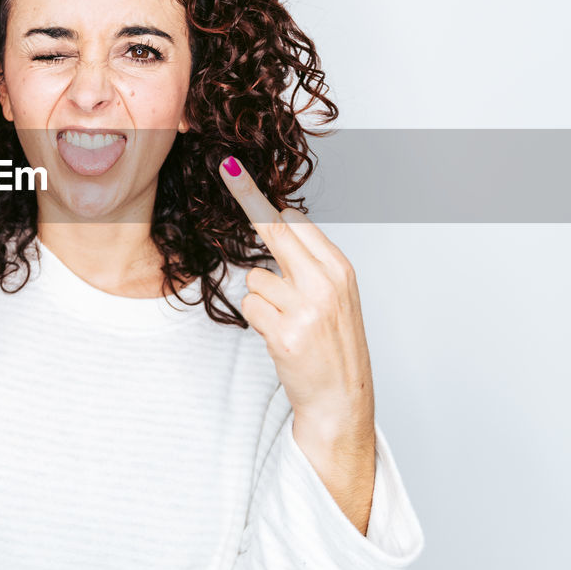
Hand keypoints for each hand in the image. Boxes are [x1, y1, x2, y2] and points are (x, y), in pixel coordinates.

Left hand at [217, 155, 374, 445]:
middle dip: (247, 200)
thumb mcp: (336, 295)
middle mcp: (325, 284)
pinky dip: (257, 320)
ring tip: (285, 321)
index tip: (236, 173)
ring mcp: (306, 309)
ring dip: (260, 298)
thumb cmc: (335, 345)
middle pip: (274, 231)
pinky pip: (250, 307)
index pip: (295, 222)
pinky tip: (279, 336)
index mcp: (340, 269)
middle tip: (227, 169)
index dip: (261, 200)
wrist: (342, 399)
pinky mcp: (285, 334)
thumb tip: (281, 218)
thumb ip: (310, 260)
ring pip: (254, 278)